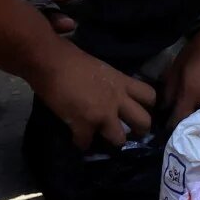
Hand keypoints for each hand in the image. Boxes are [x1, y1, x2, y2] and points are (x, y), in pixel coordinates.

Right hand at [32, 43, 155, 149]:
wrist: (50, 61)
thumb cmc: (69, 55)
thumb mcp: (99, 67)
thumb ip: (108, 81)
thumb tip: (104, 87)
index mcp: (121, 82)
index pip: (149, 96)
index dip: (146, 106)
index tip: (136, 110)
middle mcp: (117, 99)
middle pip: (144, 122)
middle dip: (138, 131)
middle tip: (127, 131)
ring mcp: (102, 114)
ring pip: (119, 139)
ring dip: (109, 140)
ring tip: (101, 137)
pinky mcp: (84, 125)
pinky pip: (86, 143)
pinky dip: (81, 143)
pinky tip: (76, 138)